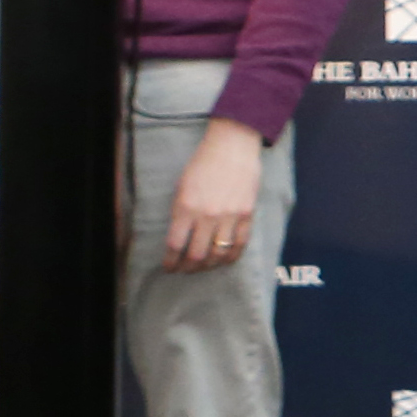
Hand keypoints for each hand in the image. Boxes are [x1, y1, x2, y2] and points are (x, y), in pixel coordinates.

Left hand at [163, 121, 267, 272]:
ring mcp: (229, 216)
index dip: (170, 262)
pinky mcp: (247, 214)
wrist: (232, 147)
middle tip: (185, 269)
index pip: (175, 245)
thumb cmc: (203, 164)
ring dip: (209, 265)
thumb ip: (180, 213)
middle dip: (188, 267)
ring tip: (204, 266)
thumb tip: (179, 238)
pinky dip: (231, 256)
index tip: (169, 267)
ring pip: (219, 254)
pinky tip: (225, 259)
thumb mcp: (182, 187)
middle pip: (197, 255)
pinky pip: (240, 244)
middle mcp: (207, 215)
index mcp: (186, 207)